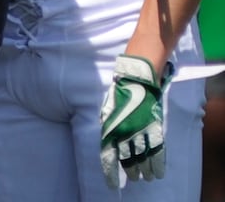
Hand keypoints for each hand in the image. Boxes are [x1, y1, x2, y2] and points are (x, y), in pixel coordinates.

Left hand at [99, 54, 166, 186]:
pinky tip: (158, 173)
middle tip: (134, 177)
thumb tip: (109, 143)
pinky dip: (159, 165)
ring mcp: (141, 133)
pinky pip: (158, 152)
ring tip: (146, 177)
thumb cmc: (119, 95)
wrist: (136, 81)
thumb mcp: (107, 112)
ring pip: (144, 160)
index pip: (109, 158)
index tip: (113, 185)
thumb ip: (107, 128)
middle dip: (131, 172)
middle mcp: (125, 134)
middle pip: (128, 161)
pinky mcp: (155, 129)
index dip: (111, 173)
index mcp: (110, 130)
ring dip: (145, 171)